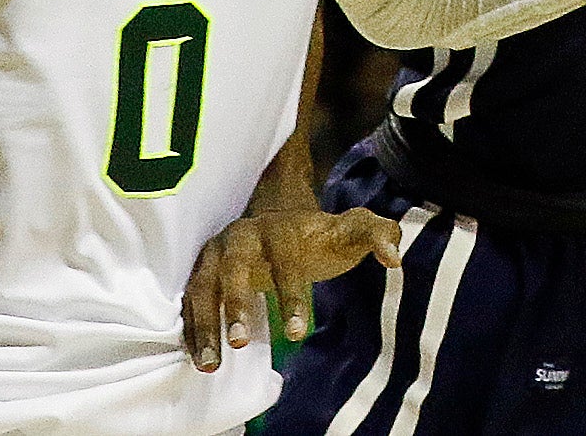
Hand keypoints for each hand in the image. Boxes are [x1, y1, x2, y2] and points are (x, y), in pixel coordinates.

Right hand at [182, 206, 401, 370]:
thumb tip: (395, 259)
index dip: (291, 296)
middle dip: (235, 305)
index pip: (285, 260)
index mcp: (281, 227)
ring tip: (211, 364)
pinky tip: (197, 358)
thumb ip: (380, 235)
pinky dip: (191, 329)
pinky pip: (190, 302)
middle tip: (243, 343)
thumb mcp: (354, 228)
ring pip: (204, 287)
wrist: (282, 221)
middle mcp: (242, 237)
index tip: (298, 333)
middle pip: (233, 269)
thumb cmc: (322, 234)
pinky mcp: (201, 273)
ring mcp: (216, 255)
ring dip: (206, 325)